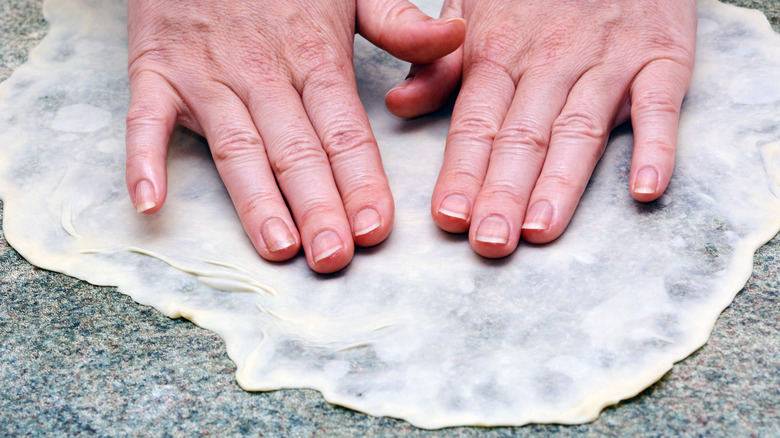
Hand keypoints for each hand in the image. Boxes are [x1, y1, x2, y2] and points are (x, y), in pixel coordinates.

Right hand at [125, 0, 464, 272]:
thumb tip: (455, 40)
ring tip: (279, 248)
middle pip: (296, 149)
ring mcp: (206, 75)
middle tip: (334, 258)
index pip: (344, 130)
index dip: (361, 180)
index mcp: (316, 56)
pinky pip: (147, 119)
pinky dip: (143, 158)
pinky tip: (149, 203)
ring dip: (256, 199)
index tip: (377, 228)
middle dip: (318, 207)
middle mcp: (263, 73)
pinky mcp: (157, 72)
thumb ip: (399, 24)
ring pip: (236, 146)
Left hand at [387, 0, 696, 257]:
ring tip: (541, 229)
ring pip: (579, 129)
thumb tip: (399, 106)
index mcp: (498, 53)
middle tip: (490, 242)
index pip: (475, 124)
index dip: (461, 172)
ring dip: (561, 182)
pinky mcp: (661, 58)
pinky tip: (643, 189)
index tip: (449, 218)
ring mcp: (607, 60)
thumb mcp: (473, 5)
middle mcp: (550, 61)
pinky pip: (658, 106)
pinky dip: (654, 147)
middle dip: (504, 193)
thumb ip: (438, 63)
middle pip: (523, 137)